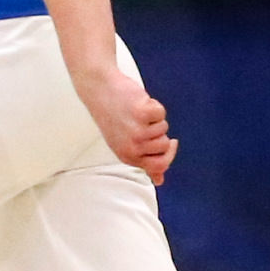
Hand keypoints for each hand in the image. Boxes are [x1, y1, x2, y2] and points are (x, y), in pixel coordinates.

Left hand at [77, 68, 178, 185]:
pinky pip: (161, 112)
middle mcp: (132, 147)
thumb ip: (144, 161)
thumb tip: (160, 180)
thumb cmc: (114, 117)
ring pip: (164, 127)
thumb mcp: (125, 143)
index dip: (169, 154)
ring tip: (136, 112)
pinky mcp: (142, 113)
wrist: (99, 90)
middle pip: (165, 146)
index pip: (160, 165)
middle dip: (160, 132)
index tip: (170, 142)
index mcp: (127, 156)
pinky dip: (153, 105)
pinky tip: (138, 103)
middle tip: (140, 122)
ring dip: (154, 118)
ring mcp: (137, 131)